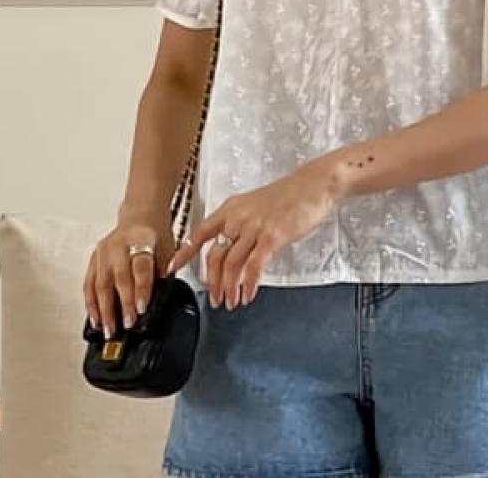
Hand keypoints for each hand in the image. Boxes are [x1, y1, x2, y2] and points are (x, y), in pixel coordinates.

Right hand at [83, 213, 174, 338]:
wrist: (141, 215)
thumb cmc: (156, 234)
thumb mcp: (167, 250)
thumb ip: (163, 275)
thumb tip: (157, 305)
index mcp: (142, 239)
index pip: (141, 266)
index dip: (141, 289)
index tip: (142, 308)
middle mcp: (120, 244)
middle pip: (119, 277)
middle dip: (122, 305)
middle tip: (127, 325)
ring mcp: (104, 251)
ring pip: (100, 283)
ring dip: (104, 310)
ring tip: (108, 330)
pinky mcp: (94, 258)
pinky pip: (89, 284)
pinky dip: (91, 304)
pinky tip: (96, 319)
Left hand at [168, 163, 336, 308]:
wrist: (314, 184)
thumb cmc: (289, 195)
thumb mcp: (256, 205)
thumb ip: (241, 223)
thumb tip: (232, 246)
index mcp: (230, 209)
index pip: (199, 233)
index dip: (184, 253)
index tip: (173, 268)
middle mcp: (237, 218)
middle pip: (213, 255)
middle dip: (212, 282)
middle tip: (215, 298)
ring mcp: (254, 227)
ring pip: (231, 264)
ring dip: (229, 288)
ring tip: (232, 301)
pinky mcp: (271, 237)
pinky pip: (253, 267)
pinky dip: (248, 284)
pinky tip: (249, 294)